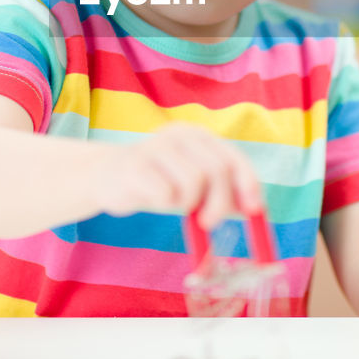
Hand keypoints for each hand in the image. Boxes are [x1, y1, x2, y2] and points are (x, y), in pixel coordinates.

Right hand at [89, 123, 263, 228]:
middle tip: (208, 223)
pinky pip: (165, 193)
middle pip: (216, 171)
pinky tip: (149, 196)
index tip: (253, 211)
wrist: (104, 177)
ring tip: (170, 201)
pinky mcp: (135, 164)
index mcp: (197, 136)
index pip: (233, 158)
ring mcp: (156, 146)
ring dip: (186, 203)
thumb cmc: (156, 183)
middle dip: (219, 202)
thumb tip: (255, 210)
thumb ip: (222, 193)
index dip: (248, 185)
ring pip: (192, 183)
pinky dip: (163, 203)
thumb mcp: (193, 187)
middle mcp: (179, 135)